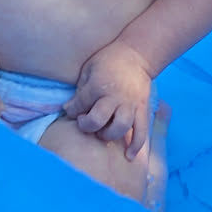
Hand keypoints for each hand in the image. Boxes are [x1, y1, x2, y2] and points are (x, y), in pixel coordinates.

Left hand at [66, 43, 154, 157]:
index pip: (80, 104)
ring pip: (120, 127)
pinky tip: (129, 156)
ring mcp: (130, 104)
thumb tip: (70, 108)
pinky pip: (141, 130)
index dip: (72, 111)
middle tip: (85, 123)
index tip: (71, 111)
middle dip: (88, 125)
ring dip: (108, 135)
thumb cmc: (108, 60)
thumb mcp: (89, 69)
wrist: (137, 55)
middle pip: (98, 119)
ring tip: (102, 134)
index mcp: (98, 85)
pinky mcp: (142, 109)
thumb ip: (81, 90)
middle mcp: (115, 96)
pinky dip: (136, 145)